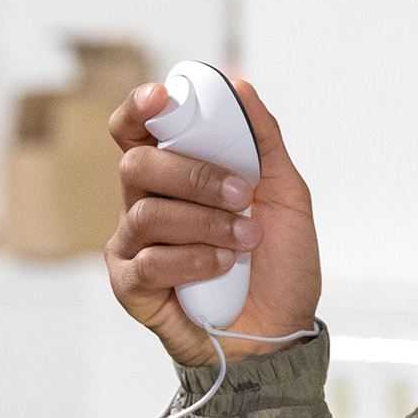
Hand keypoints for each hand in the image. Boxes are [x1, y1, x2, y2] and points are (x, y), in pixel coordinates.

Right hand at [105, 78, 320, 367]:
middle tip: (243, 195)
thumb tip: (241, 86)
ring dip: (206, 223)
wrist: (281, 330)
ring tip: (245, 239)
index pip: (135, 130)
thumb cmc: (276, 265)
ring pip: (147, 213)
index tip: (163, 99)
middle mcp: (144, 204)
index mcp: (172, 175)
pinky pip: (149, 261)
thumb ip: (263, 142)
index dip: (140, 109)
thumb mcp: (286, 195)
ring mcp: (133, 245)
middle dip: (193, 175)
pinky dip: (194, 260)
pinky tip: (223, 268)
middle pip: (136, 165)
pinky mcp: (131, 286)